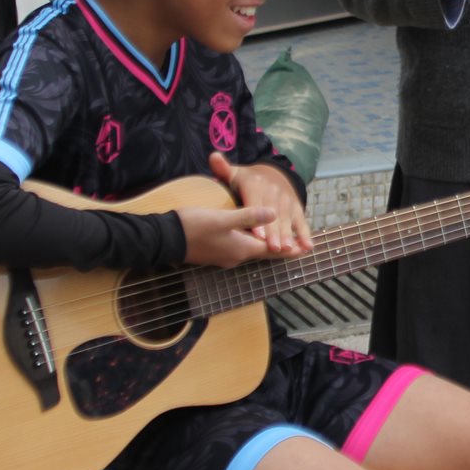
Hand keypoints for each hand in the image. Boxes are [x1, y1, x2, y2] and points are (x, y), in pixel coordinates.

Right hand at [178, 154, 311, 267]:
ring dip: (265, 244)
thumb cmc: (193, 227)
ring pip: (251, 250)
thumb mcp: (223, 218)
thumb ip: (249, 215)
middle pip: (264, 251)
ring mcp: (224, 256)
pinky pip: (239, 247)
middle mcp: (235, 256)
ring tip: (277, 239)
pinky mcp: (214, 252)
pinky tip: (250, 235)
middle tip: (297, 244)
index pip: (272, 250)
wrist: (164, 239)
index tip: (305, 249)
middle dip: (280, 247)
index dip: (289, 248)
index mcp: (241, 248)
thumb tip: (274, 213)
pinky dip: (250, 241)